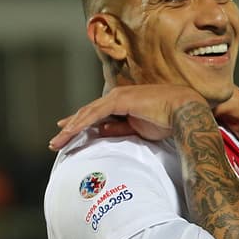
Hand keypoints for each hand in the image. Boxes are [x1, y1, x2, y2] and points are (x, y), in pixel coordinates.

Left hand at [50, 85, 207, 149]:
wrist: (183, 110)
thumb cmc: (166, 119)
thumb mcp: (137, 129)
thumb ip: (118, 128)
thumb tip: (100, 131)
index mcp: (121, 102)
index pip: (94, 114)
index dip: (79, 123)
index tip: (67, 132)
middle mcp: (116, 96)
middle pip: (87, 113)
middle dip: (70, 128)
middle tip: (55, 142)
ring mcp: (117, 96)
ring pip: (87, 113)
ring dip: (70, 128)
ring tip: (57, 142)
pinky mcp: (119, 100)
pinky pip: (95, 113)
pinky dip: (81, 123)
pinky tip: (70, 132)